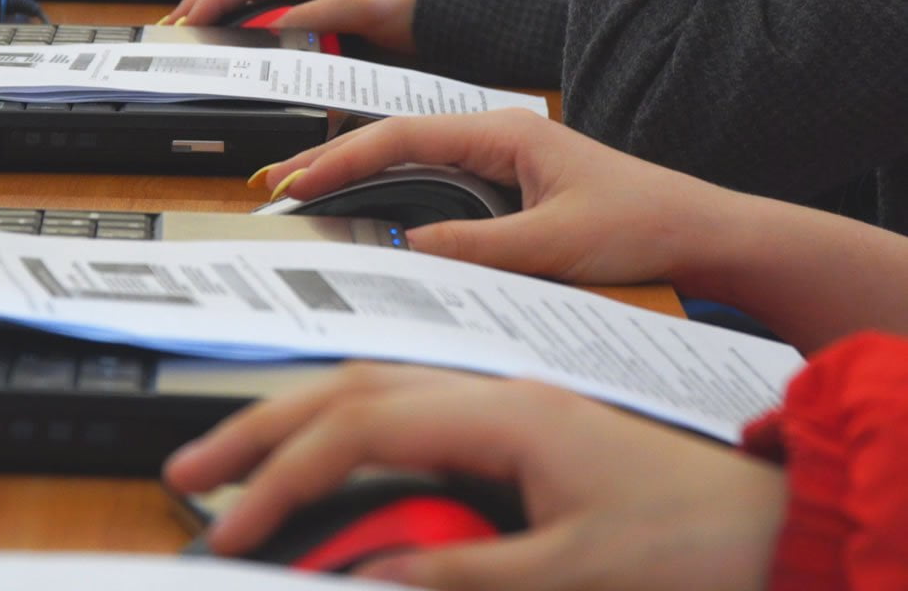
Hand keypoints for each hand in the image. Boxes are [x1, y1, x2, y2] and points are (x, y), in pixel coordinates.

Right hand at [165, 0, 425, 53]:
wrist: (446, 22)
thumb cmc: (408, 5)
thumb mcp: (357, 7)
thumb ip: (311, 16)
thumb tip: (268, 28)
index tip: (189, 18)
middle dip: (207, 7)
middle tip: (174, 28)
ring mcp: (313, 1)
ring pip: (255, 9)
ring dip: (224, 24)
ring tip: (195, 40)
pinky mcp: (322, 24)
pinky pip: (276, 29)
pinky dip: (251, 40)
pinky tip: (236, 52)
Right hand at [165, 364, 786, 590]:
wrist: (764, 513)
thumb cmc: (692, 534)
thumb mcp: (577, 569)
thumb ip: (465, 569)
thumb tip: (367, 569)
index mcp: (505, 412)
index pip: (361, 428)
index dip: (286, 474)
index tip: (239, 522)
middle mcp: (491, 392)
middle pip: (347, 389)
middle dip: (261, 428)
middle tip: (194, 468)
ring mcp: (496, 403)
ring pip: (370, 392)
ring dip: (296, 424)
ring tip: (237, 463)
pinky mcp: (504, 425)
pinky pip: (402, 413)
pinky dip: (345, 431)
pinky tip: (324, 458)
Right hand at [253, 110, 741, 285]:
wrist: (704, 233)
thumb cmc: (644, 226)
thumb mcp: (554, 244)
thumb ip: (477, 247)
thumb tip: (404, 249)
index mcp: (504, 133)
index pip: (403, 136)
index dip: (344, 158)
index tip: (299, 181)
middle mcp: (497, 137)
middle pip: (397, 142)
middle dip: (334, 160)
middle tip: (278, 185)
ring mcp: (501, 160)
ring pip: (413, 163)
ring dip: (360, 178)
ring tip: (308, 195)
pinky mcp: (509, 187)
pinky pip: (437, 185)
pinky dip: (394, 196)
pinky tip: (370, 213)